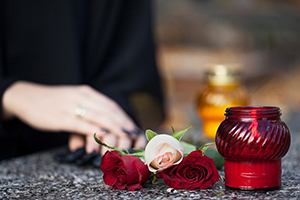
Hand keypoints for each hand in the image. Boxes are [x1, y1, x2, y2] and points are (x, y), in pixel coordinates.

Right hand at [2, 81, 145, 153]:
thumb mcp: (74, 99)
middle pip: (109, 111)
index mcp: (87, 92)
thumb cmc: (53, 101)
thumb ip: (89, 108)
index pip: (111, 105)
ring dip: (115, 128)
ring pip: (99, 117)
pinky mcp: (62, 117)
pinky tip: (104, 138)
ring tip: (126, 138)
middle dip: (123, 124)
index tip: (133, 127)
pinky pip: (82, 125)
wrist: (27, 97)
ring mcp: (72, 106)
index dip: (124, 117)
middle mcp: (83, 96)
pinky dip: (95, 132)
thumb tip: (104, 122)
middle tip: (134, 135)